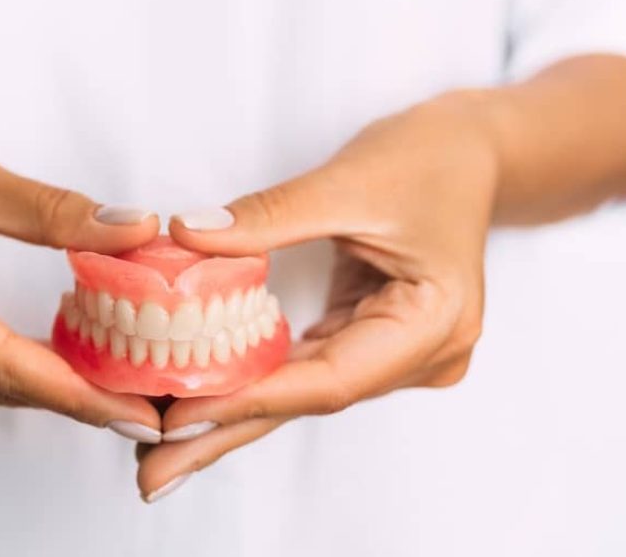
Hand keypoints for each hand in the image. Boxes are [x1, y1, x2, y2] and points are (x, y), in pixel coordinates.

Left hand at [136, 92, 499, 499]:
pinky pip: (304, 366)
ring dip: (232, 413)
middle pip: (309, 400)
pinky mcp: (372, 338)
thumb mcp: (346, 181)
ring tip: (163, 445)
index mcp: (433, 324)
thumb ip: (267, 216)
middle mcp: (421, 354)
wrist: (470, 151)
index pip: (329, 378)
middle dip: (226, 433)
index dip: (249, 398)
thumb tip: (187, 235)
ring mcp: (398, 352)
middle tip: (154, 473)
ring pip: (301, 390)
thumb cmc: (428, 158)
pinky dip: (254, 380)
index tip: (177, 417)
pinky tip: (204, 397)